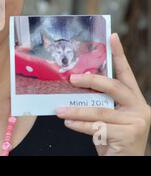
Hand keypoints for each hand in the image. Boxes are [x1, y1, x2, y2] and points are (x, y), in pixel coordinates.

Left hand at [56, 33, 150, 155]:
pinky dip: (80, 125)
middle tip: (72, 78)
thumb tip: (74, 84)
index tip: (111, 36)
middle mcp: (139, 107)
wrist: (124, 162)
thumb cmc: (112, 136)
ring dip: (76, 110)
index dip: (119, 54)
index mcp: (134, 99)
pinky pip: (98, 126)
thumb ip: (99, 101)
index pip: (125, 73)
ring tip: (59, 110)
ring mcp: (137, 121)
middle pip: (113, 87)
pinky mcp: (130, 134)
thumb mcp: (108, 115)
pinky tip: (68, 123)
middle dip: (91, 80)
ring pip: (100, 110)